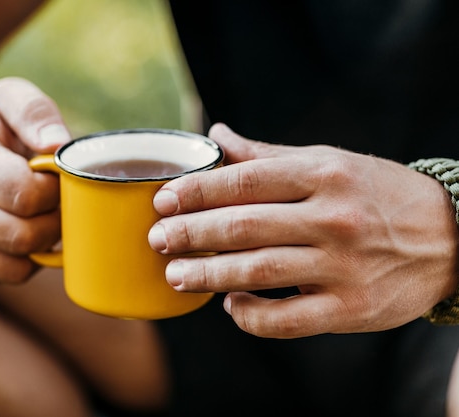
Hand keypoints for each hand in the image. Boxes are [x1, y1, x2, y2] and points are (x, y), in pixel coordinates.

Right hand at [0, 77, 70, 283]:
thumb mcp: (7, 99)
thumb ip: (35, 112)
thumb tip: (58, 145)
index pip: (27, 195)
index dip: (55, 190)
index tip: (55, 178)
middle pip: (25, 236)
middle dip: (55, 221)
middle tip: (57, 202)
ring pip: (18, 268)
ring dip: (42, 246)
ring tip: (40, 217)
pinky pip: (8, 277)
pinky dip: (26, 261)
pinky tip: (21, 232)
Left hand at [148, 123, 458, 337]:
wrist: (451, 237)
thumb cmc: (378, 194)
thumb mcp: (329, 162)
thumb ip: (268, 154)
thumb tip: (218, 135)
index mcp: (324, 175)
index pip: (245, 181)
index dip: (197, 191)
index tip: (163, 201)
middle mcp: (333, 218)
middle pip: (244, 226)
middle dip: (191, 234)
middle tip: (157, 240)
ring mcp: (343, 266)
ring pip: (259, 272)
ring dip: (208, 275)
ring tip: (175, 275)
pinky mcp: (351, 308)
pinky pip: (287, 320)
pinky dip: (250, 315)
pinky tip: (230, 305)